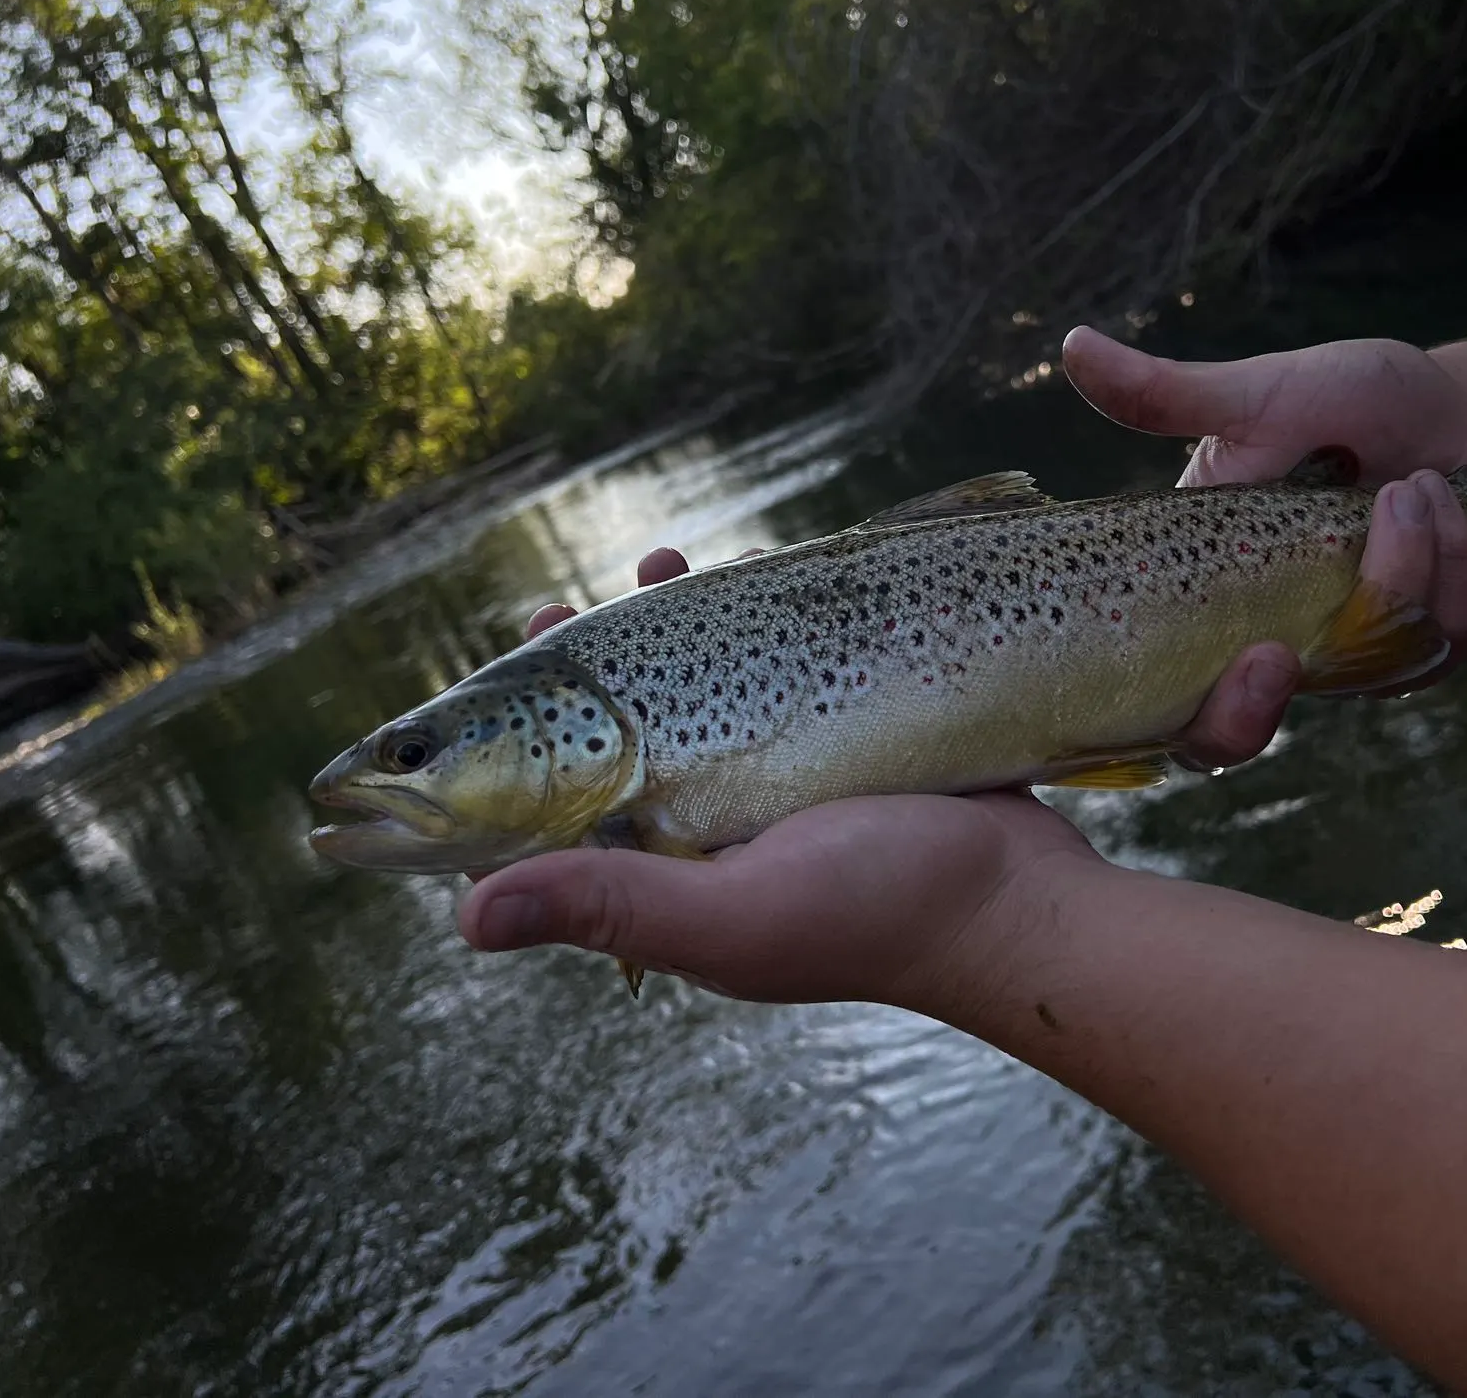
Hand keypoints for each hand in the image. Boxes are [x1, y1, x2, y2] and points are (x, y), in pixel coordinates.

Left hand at [460, 475, 1442, 1002]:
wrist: (1022, 901)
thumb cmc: (878, 914)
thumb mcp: (732, 912)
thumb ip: (609, 906)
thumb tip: (463, 920)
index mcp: (658, 885)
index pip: (548, 822)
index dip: (503, 757)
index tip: (495, 674)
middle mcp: (697, 843)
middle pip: (607, 753)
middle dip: (578, 674)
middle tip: (561, 607)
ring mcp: (761, 798)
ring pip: (684, 708)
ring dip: (658, 639)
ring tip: (659, 567)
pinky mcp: (820, 762)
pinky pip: (758, 688)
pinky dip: (738, 636)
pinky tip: (739, 590)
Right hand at [1063, 327, 1466, 709]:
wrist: (1459, 407)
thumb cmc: (1353, 401)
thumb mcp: (1255, 397)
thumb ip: (1163, 394)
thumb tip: (1071, 346)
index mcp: (1203, 601)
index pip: (1172, 704)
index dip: (1212, 713)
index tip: (1265, 657)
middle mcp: (1263, 643)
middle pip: (1231, 737)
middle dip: (1259, 708)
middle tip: (1287, 649)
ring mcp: (1345, 654)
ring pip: (1365, 668)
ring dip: (1405, 568)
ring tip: (1409, 487)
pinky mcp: (1425, 647)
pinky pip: (1441, 639)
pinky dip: (1447, 561)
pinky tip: (1439, 501)